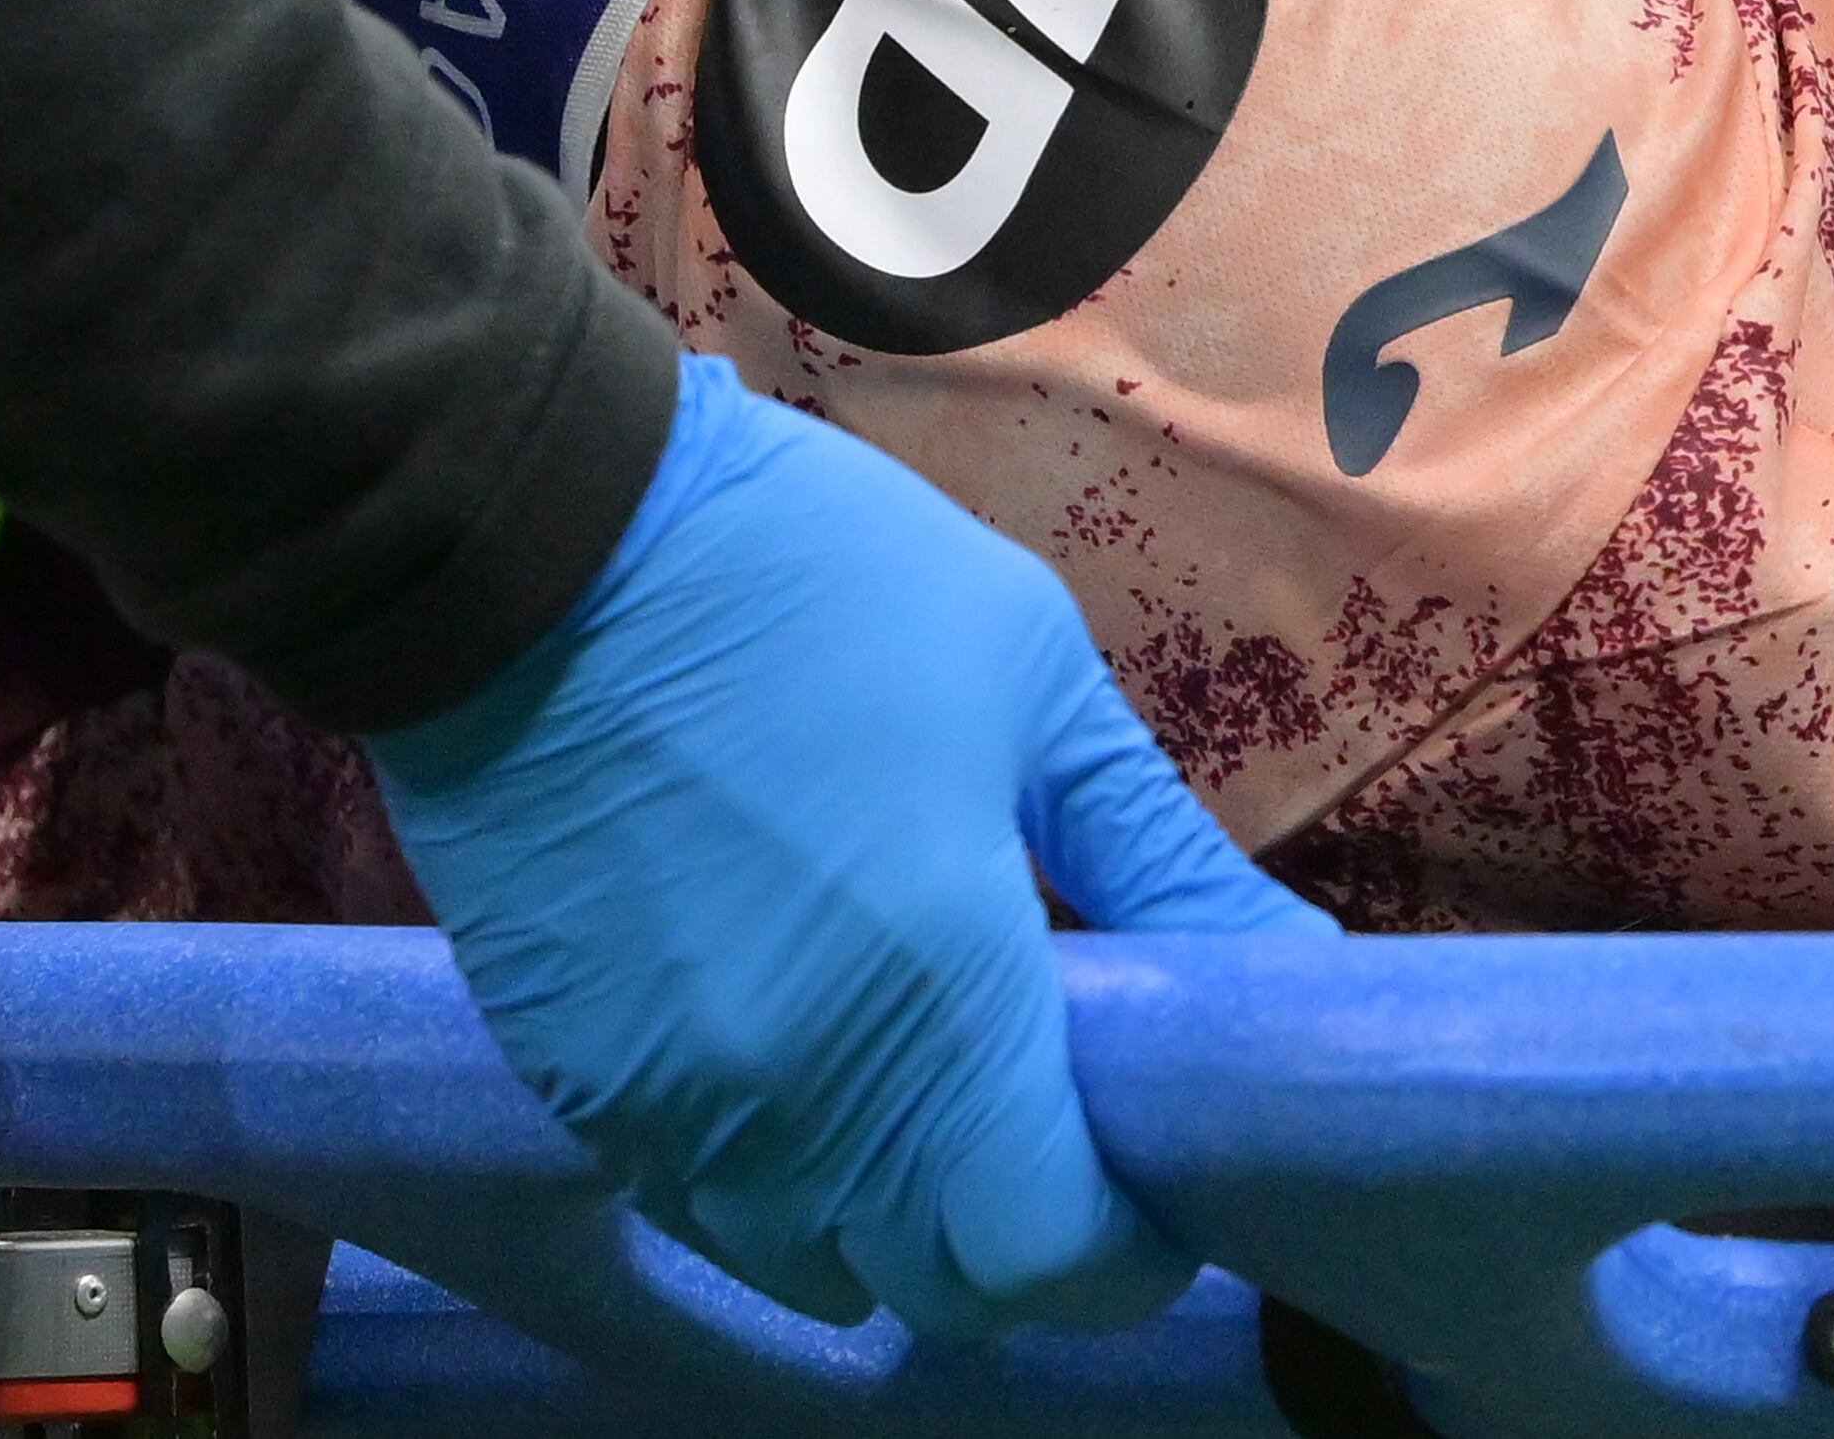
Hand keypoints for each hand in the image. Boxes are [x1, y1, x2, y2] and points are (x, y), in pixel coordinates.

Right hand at [367, 359, 1329, 1334]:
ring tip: (960, 1103)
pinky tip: (831, 1070)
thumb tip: (1291, 968)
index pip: (1046, 1253)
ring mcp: (670, 1109)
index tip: (1171, 1178)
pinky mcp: (578, 1087)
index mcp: (936, 997)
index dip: (1131, 1248)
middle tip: (1082, 1136)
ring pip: (818, 1265)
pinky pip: (710, 1208)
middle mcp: (797, 1100)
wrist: (542, 547)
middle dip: (1034, 1244)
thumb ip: (1162, 863)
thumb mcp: (1036, 689)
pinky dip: (793, 1184)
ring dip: (907, 1223)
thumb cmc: (822, 589)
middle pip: (941, 1286)